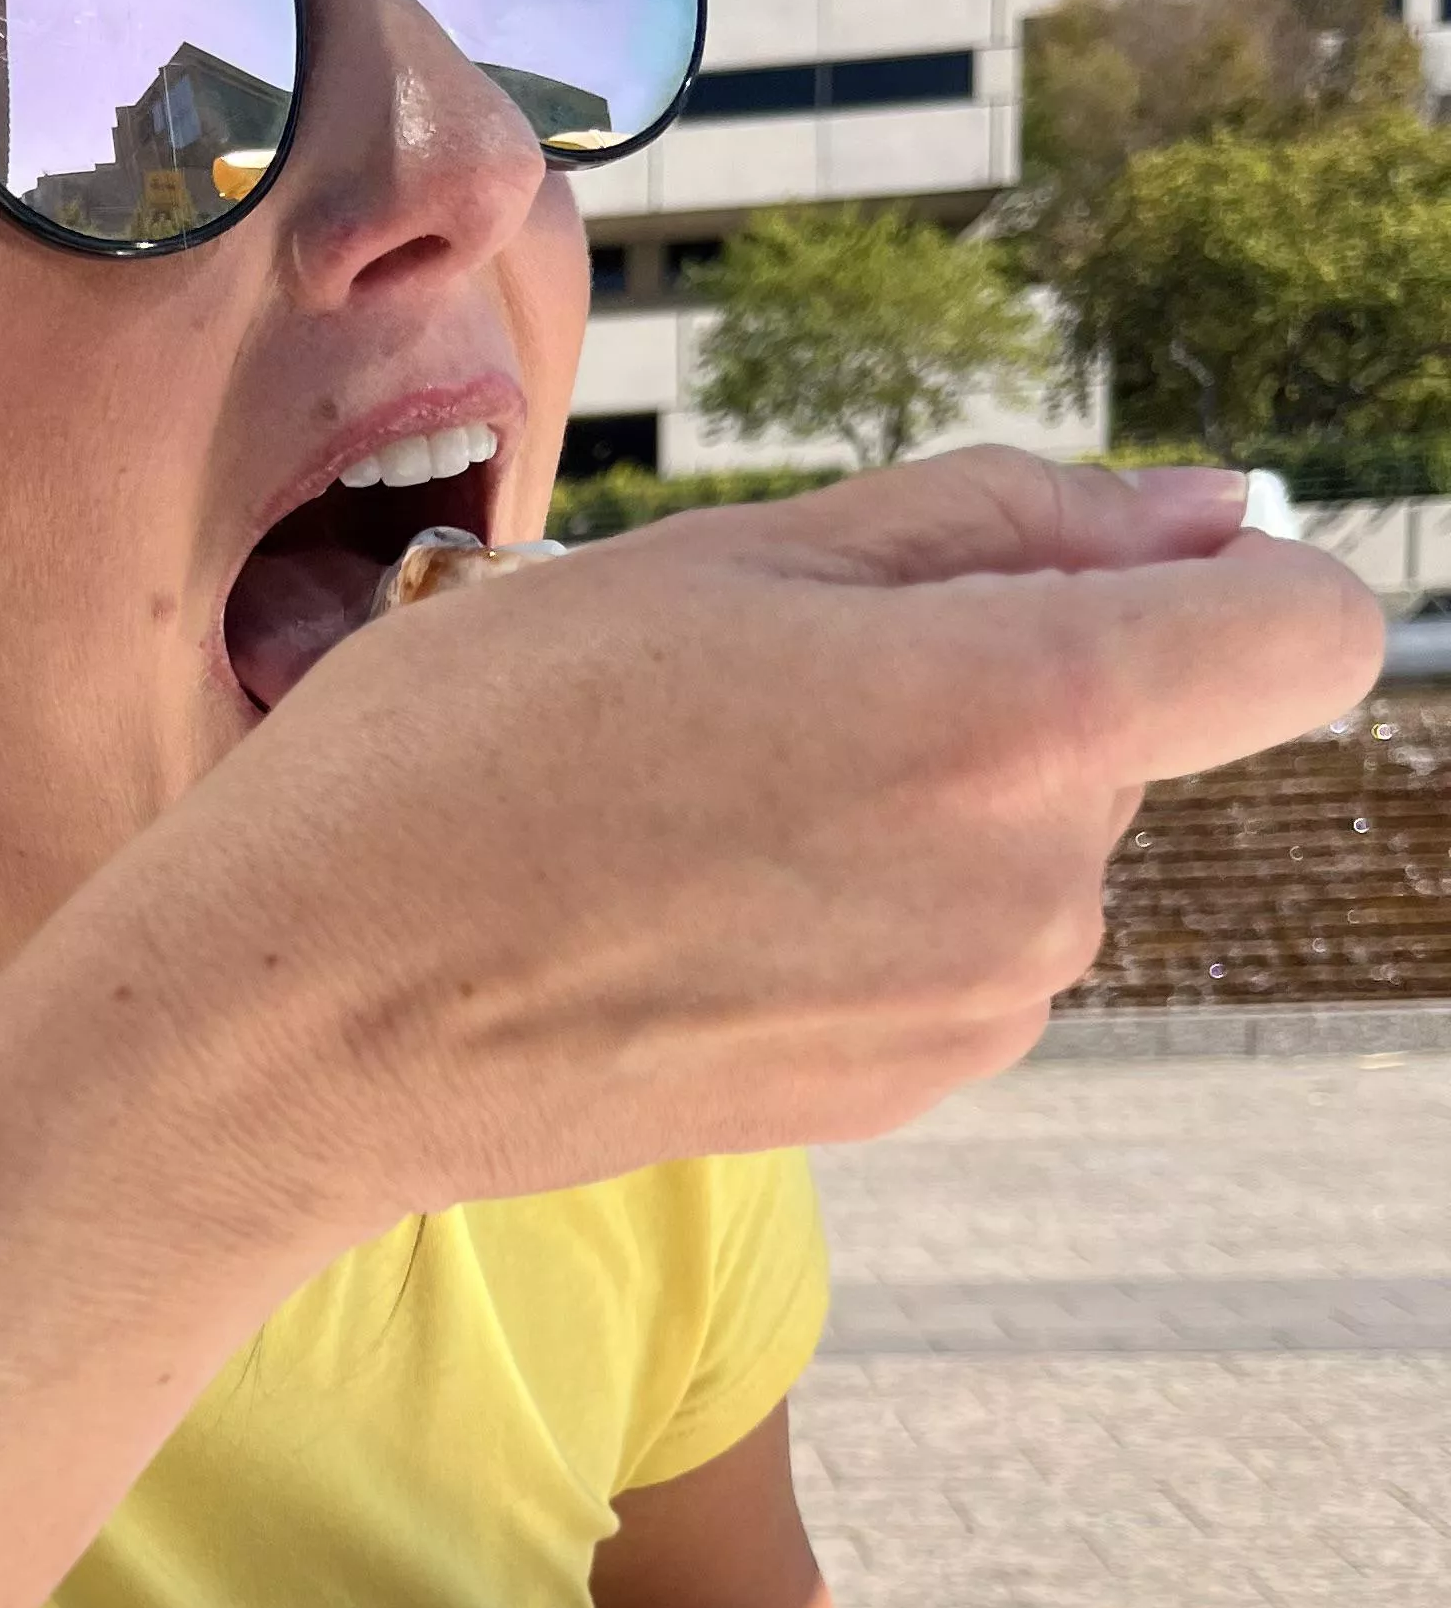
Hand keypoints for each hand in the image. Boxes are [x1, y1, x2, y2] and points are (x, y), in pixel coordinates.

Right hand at [102, 452, 1385, 1246]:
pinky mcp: (904, 1090)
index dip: (1219, 577)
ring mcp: (978, 1012)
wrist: (306, 1023)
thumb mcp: (719, 556)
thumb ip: (1000, 520)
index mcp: (1017, 718)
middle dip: (980, 674)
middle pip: (1125, 724)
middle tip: (739, 683)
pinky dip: (860, 899)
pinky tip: (688, 897)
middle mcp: (1039, 890)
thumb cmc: (467, 759)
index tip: (1080, 572)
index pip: (1302, 631)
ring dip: (909, 791)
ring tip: (688, 797)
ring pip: (1028, 836)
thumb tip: (1212, 517)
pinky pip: (952, 942)